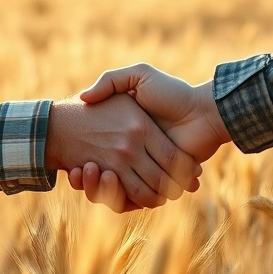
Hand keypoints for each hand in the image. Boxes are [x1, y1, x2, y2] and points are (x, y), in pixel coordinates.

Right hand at [67, 64, 231, 211]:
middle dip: (86, 178)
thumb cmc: (173, 92)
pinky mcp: (160, 183)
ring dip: (96, 187)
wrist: (203, 112)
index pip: (97, 152)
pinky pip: (133, 198)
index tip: (68, 159)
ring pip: (113, 190)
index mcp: (129, 134)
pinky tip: (104, 180)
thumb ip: (111, 80)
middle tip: (73, 170)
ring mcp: (147, 170)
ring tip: (87, 170)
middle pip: (101, 176)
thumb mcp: (139, 75)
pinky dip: (117, 198)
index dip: (81, 159)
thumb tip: (83, 98)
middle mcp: (135, 155)